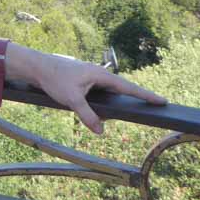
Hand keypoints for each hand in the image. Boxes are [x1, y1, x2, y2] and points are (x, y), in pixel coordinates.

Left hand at [13, 45, 167, 135]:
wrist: (37, 67)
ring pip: (108, 94)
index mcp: (101, 75)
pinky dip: (100, 102)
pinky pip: (99, 94)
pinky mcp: (84, 81)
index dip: (145, 95)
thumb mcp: (72, 99)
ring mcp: (91, 77)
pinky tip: (94, 109)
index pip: (128, 87)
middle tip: (152, 105)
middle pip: (121, 90)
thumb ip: (87, 116)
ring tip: (116, 109)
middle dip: (132, 100)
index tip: (162, 100)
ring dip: (112, 103)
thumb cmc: (54, 79)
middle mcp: (99, 74)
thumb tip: (101, 132)